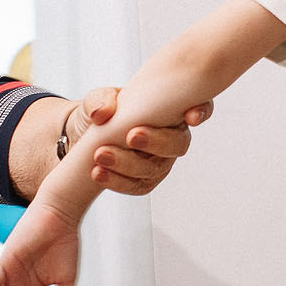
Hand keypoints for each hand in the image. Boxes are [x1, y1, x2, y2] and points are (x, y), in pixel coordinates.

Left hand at [72, 86, 213, 196]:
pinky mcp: (145, 180)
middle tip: (131, 136)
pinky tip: (99, 173)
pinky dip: (117, 181)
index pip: (197, 106)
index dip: (201, 111)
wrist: (84, 139)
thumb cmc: (102, 114)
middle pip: (178, 143)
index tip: (191, 116)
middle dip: (157, 142)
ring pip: (155, 168)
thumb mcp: (97, 100)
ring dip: (128, 163)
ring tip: (101, 154)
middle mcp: (171, 135)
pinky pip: (137, 185)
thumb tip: (102, 113)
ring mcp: (160, 160)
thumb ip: (100, 100)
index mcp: (170, 107)